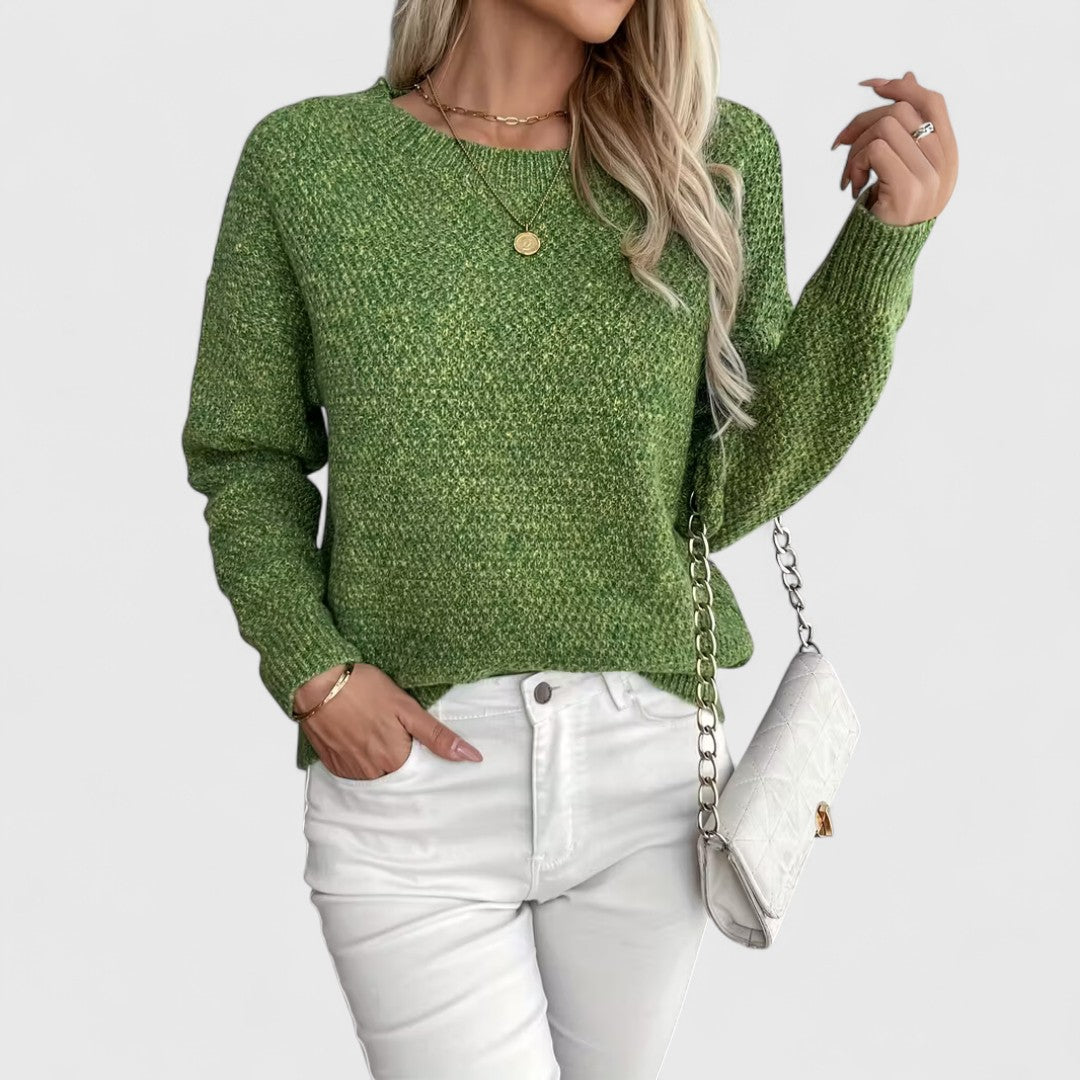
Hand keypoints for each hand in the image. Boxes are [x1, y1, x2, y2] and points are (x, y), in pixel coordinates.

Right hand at [294, 663, 483, 779]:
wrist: (317, 682)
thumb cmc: (363, 688)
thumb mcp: (408, 709)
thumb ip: (438, 736)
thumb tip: (470, 757)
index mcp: (395, 760)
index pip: (420, 775)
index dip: (425, 762)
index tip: (427, 750)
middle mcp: (372, 772)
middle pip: (397, 777)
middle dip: (403, 762)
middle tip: (400, 737)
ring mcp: (350, 771)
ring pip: (376, 776)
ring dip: (382, 762)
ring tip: (380, 735)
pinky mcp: (333, 765)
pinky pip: (354, 772)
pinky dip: (361, 760)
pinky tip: (362, 739)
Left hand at [831, 71, 956, 225]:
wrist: (881, 260)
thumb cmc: (888, 213)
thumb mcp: (902, 167)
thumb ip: (907, 128)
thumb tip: (907, 77)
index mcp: (948, 156)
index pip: (932, 101)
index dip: (901, 87)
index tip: (869, 86)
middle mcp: (944, 165)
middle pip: (901, 110)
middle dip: (862, 122)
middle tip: (840, 146)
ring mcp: (929, 176)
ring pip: (885, 126)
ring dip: (856, 148)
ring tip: (850, 176)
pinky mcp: (908, 188)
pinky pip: (876, 149)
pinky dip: (855, 163)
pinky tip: (851, 187)